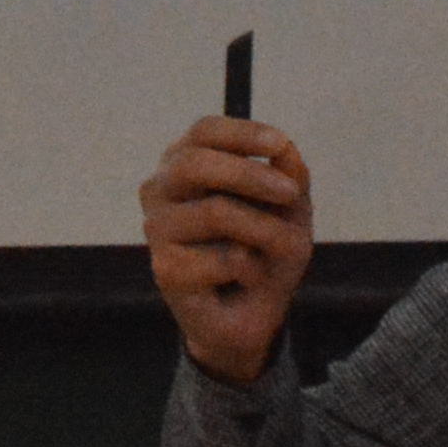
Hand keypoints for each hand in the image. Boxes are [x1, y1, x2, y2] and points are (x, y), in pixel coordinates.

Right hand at [142, 115, 313, 386]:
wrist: (251, 315)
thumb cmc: (264, 252)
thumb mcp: (289, 210)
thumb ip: (289, 175)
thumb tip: (285, 148)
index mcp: (185, 163)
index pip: (204, 132)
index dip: (242, 133)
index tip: (279, 144)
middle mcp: (162, 189)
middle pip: (196, 163)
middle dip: (250, 174)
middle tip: (290, 193)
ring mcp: (157, 229)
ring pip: (215, 212)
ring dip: (264, 230)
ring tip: (283, 249)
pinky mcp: (166, 269)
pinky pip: (223, 258)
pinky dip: (253, 268)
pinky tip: (248, 279)